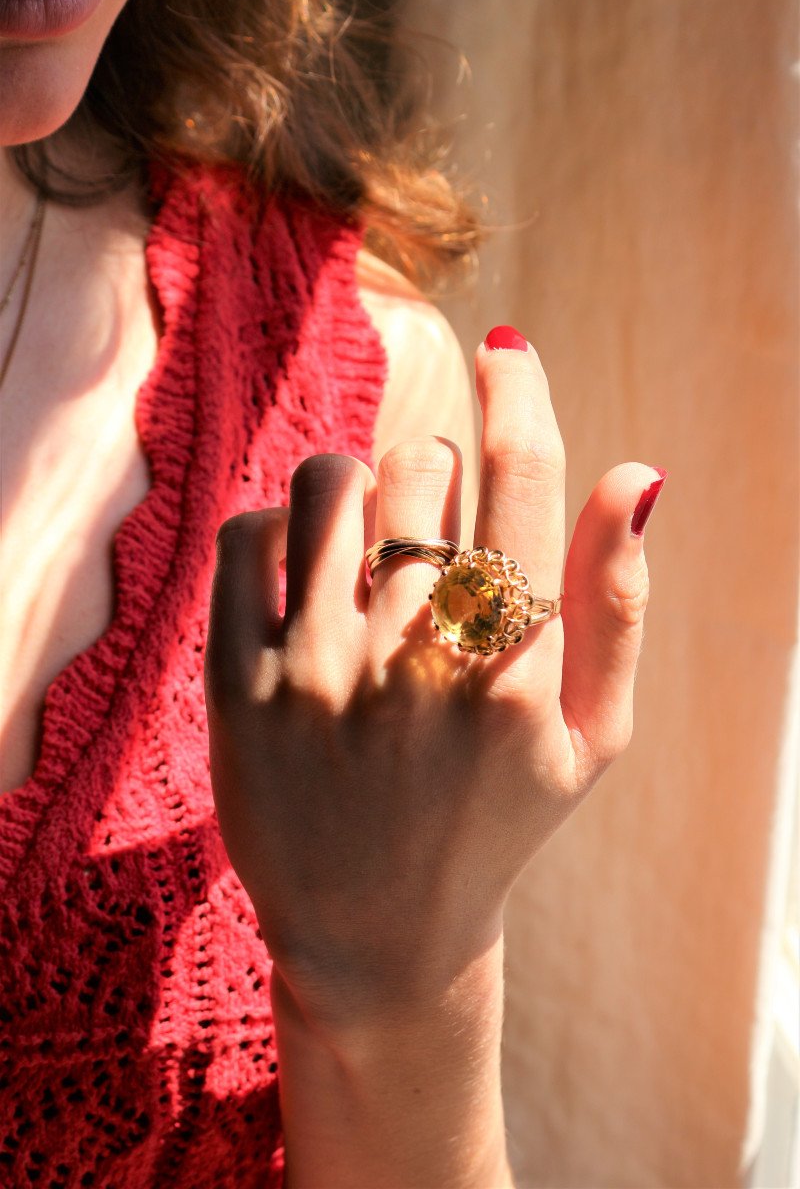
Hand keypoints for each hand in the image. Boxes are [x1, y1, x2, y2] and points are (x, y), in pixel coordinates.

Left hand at [204, 329, 665, 1033]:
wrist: (378, 933)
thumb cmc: (497, 822)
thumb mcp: (589, 737)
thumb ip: (618, 605)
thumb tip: (635, 471)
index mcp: (514, 673)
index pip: (523, 482)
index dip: (519, 394)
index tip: (507, 351)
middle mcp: (413, 666)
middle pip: (421, 469)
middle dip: (435, 475)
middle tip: (432, 533)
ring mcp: (315, 678)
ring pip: (329, 482)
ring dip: (357, 490)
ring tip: (367, 548)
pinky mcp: (236, 692)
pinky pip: (245, 534)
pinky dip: (276, 526)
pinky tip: (301, 570)